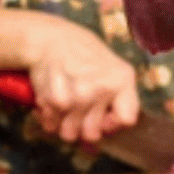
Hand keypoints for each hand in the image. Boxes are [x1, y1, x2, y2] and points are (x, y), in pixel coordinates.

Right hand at [22, 16, 140, 144]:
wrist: (46, 38)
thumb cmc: (78, 50)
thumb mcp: (110, 64)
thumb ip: (117, 93)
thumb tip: (112, 127)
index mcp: (122, 78)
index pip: (127, 119)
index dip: (113, 123)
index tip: (103, 116)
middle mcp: (103, 89)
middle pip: (93, 134)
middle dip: (82, 127)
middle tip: (77, 111)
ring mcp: (79, 97)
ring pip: (69, 134)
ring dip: (63, 124)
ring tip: (63, 105)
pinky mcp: (56, 101)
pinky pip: (51, 126)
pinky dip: (48, 117)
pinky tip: (50, 100)